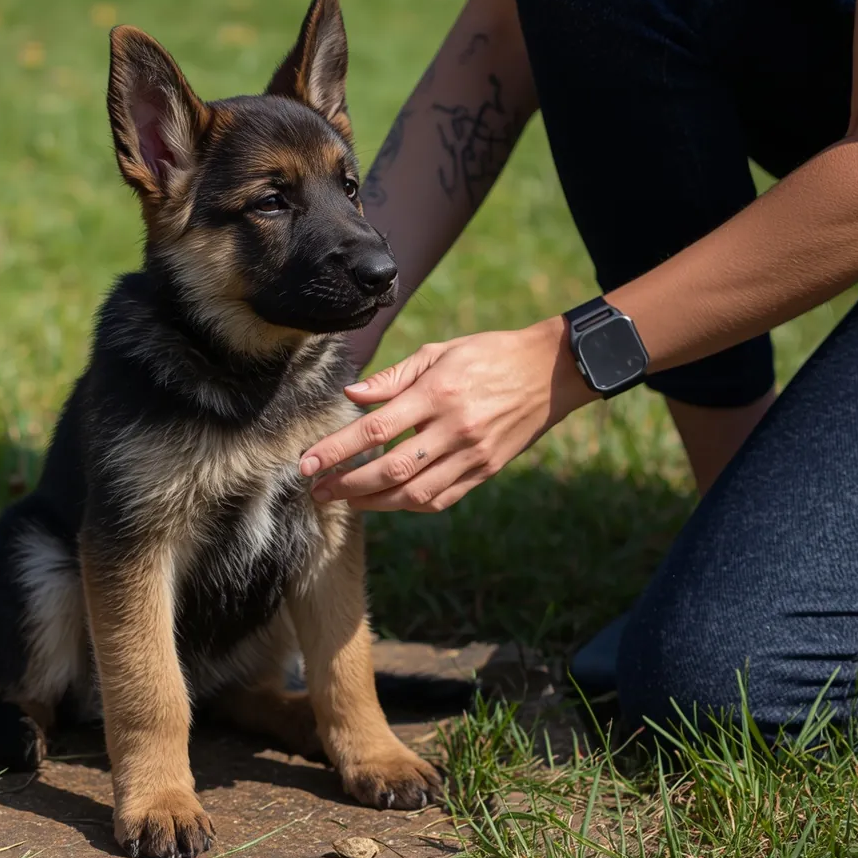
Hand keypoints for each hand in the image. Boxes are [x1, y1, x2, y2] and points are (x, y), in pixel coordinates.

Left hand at [300, 316, 596, 511]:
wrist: (550, 372)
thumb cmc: (488, 355)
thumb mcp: (439, 352)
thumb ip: (392, 378)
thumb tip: (350, 396)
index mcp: (437, 393)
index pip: (375, 429)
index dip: (337, 450)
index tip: (307, 463)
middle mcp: (454, 428)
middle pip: (389, 470)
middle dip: (347, 486)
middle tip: (316, 491)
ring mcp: (472, 454)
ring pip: (414, 493)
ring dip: (373, 503)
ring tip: (344, 501)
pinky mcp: (486, 471)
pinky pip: (441, 498)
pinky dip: (409, 505)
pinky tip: (386, 501)